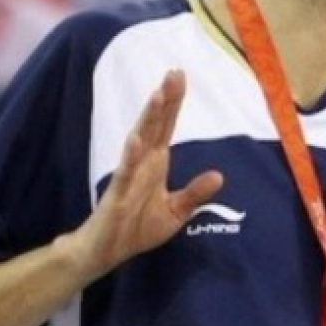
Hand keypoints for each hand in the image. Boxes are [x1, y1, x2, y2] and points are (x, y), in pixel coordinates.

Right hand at [66, 70, 223, 279]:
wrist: (106, 252)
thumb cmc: (137, 228)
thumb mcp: (175, 212)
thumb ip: (195, 193)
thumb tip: (219, 175)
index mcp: (156, 163)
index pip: (166, 127)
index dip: (173, 103)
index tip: (180, 76)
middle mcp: (142, 163)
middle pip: (154, 125)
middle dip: (164, 100)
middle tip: (173, 73)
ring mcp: (128, 175)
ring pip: (139, 141)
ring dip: (148, 119)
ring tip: (158, 95)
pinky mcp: (117, 194)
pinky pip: (124, 172)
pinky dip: (130, 156)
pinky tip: (136, 139)